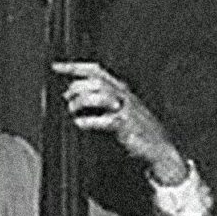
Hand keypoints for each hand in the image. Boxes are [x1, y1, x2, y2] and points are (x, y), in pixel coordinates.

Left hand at [53, 61, 188, 187]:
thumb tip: (71, 96)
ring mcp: (126, 110)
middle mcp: (124, 95)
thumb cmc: (138, 131)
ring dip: (81, 101)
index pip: (96, 70)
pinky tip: (80, 124)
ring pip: (100, 95)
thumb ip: (100, 101)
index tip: (57, 67)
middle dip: (77, 86)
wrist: (160, 149)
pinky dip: (88, 122)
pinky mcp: (125, 126)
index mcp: (121, 89)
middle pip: (96, 80)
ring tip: (73, 110)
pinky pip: (104, 120)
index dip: (75, 67)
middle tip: (67, 97)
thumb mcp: (120, 110)